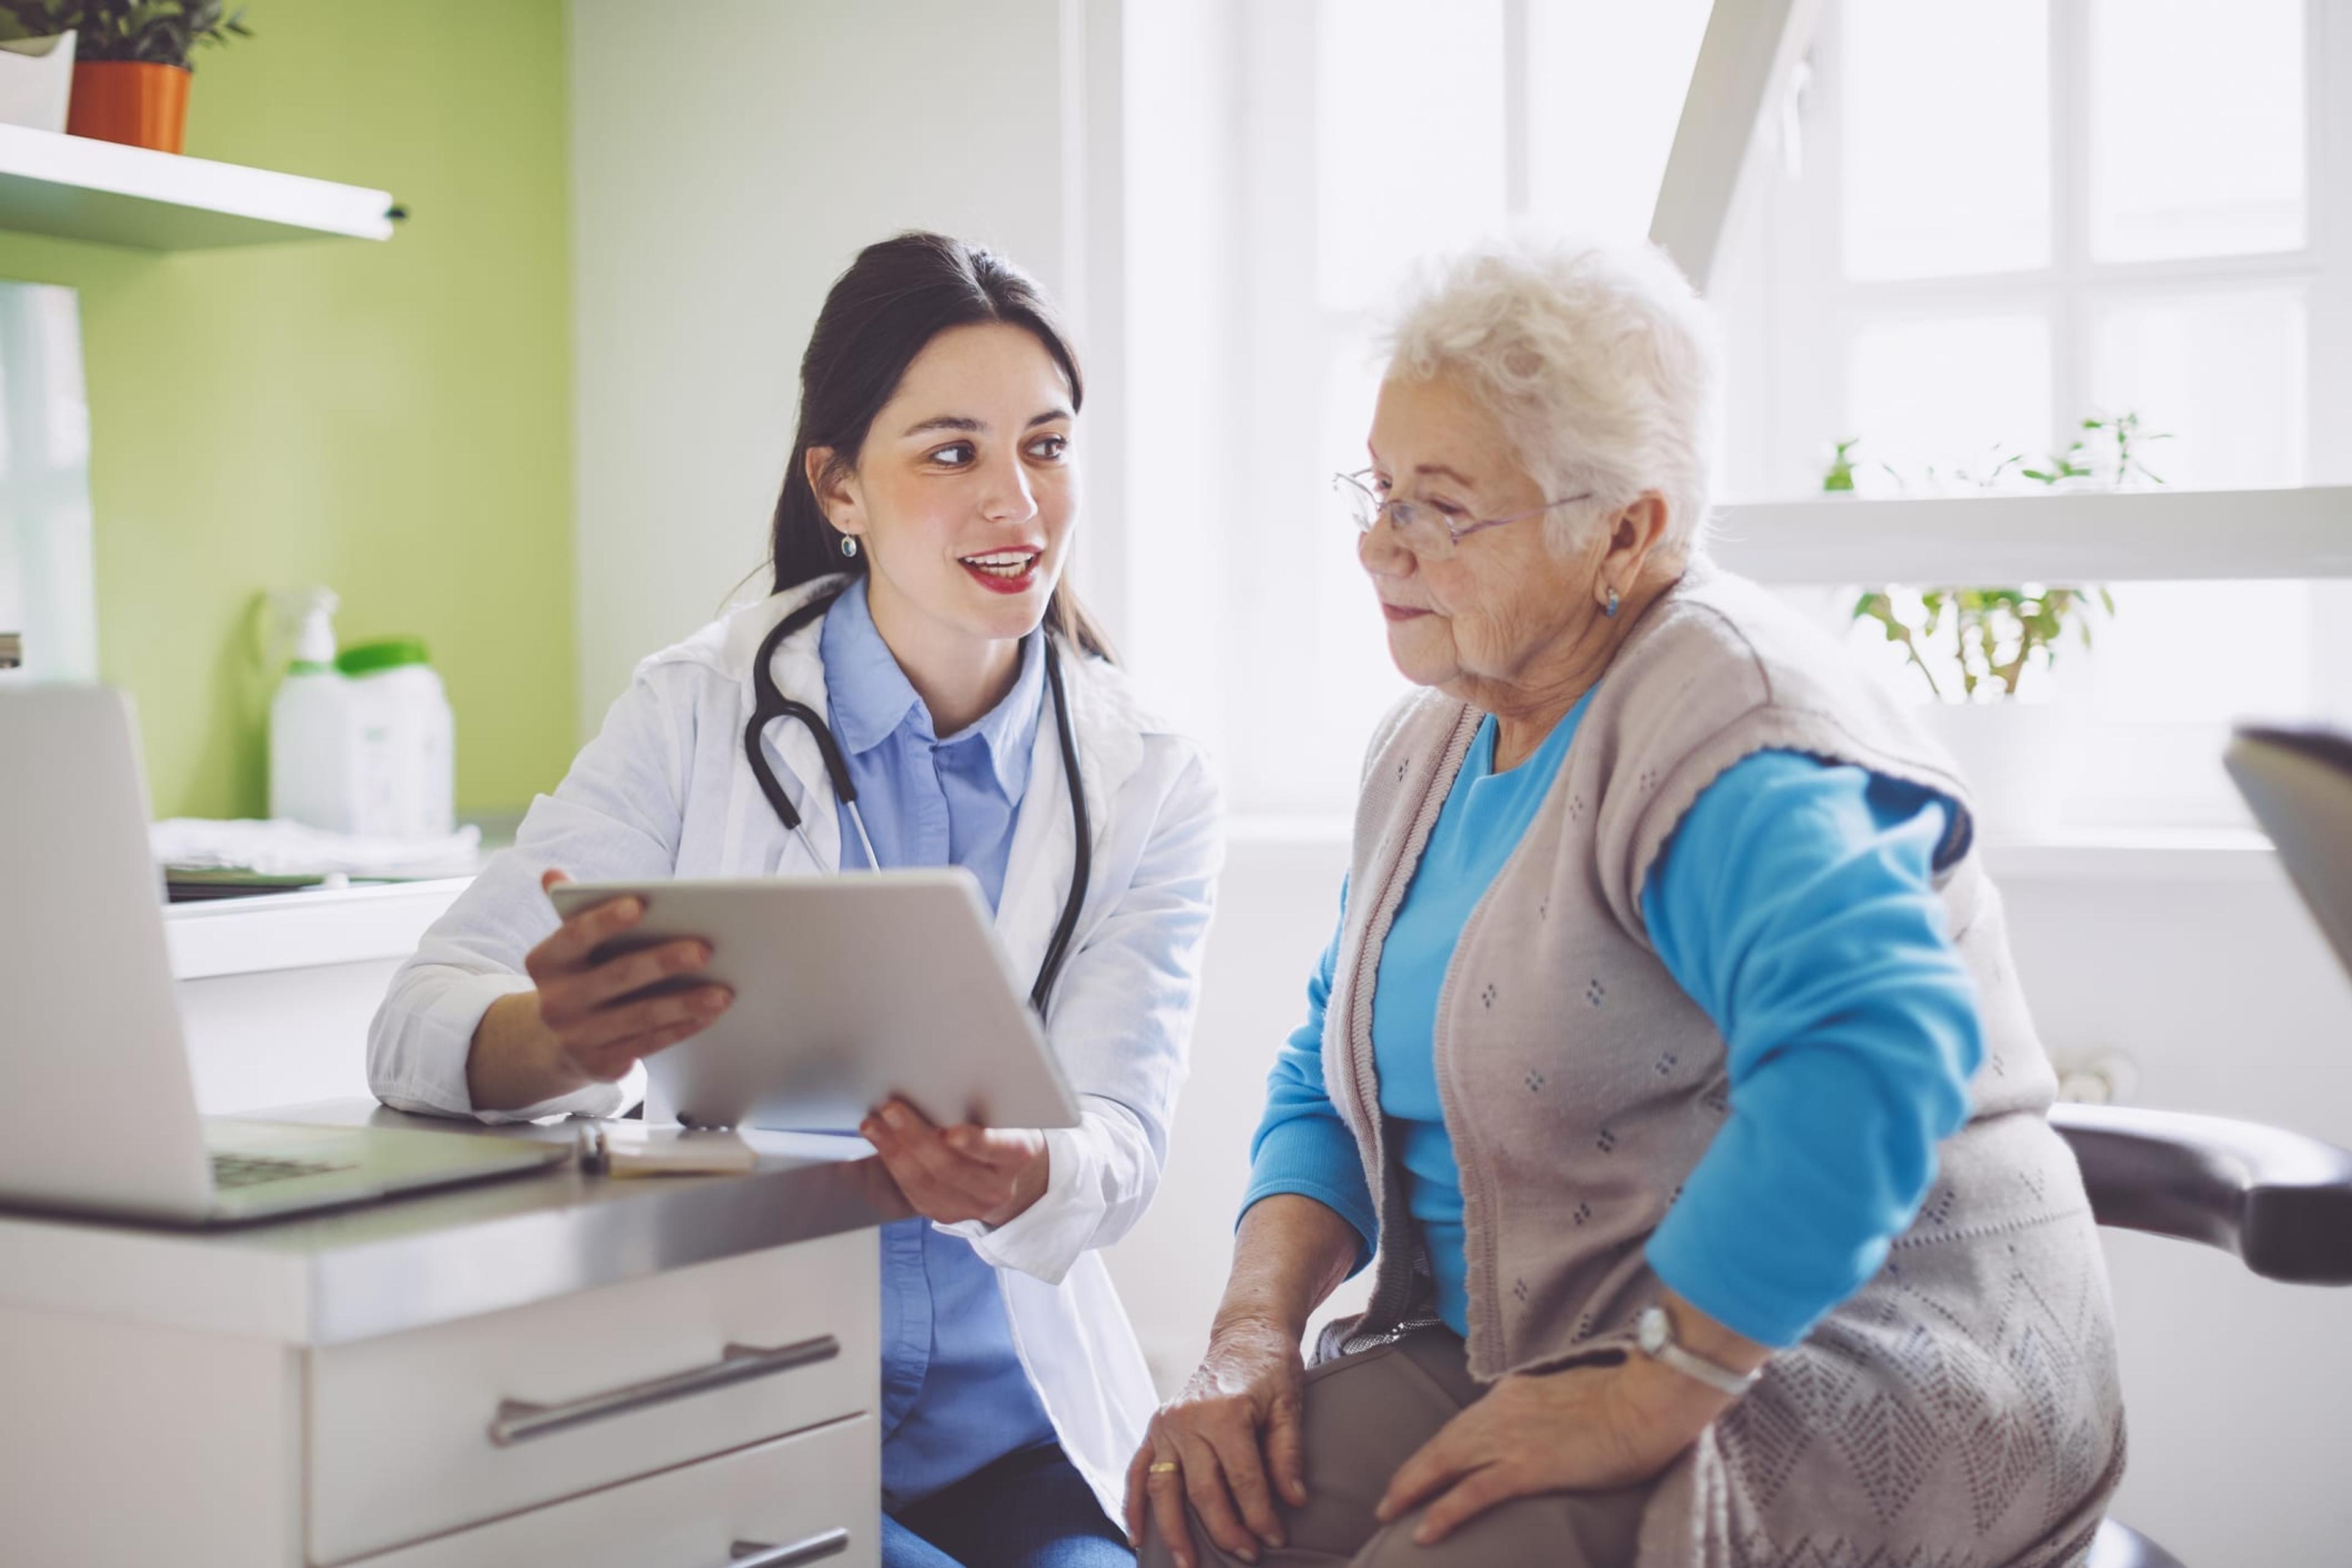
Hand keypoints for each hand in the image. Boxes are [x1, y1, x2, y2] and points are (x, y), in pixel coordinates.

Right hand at [523, 868, 732, 1084]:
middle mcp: (556, 1002)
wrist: (552, 1042)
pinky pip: (649, 1043)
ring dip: (684, 1003)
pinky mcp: (601, 1064)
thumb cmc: (578, 978)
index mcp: (546, 963)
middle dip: (663, 962)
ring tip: (722, 990)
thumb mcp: (567, 948)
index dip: (605, 920)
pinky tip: (709, 1013)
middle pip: (617, 977)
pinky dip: (682, 1027)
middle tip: (704, 949)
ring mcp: (578, 1036)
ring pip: (639, 1016)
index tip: (640, 904)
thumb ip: (572, 910)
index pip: (575, 936)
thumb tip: (553, 875)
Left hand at [857, 1098, 1048, 1226]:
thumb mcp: (1007, 1112)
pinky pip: (912, 1193)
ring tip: (874, 1124)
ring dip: (894, 1151)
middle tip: (892, 1109)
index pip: (999, 1149)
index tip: (952, 1132)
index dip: (976, 1143)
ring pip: (926, 1183)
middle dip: (916, 1138)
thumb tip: (942, 1080)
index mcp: (1018, 1155)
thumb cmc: (1002, 1127)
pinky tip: (877, 1141)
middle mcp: (997, 1189)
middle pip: (952, 1167)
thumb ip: (984, 1103)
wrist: (1008, 1172)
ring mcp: (970, 1207)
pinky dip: (890, 1165)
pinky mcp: (945, 1213)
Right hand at [1125, 1316, 1309, 1567]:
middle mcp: (1187, 1419)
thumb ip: (1288, 1454)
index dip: (1261, 1515)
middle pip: (1203, 1491)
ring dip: (1174, 1531)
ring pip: (1164, 1489)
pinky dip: (1134, 1505)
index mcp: (1224, 1412)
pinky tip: (1137, 1536)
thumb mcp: (1289, 1405)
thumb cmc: (1272, 1369)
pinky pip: (1139, 1472)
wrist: (1245, 1335)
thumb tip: (1295, 1501)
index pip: (1243, 1480)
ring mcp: (1165, 1425)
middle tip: (1248, 1556)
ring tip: (1186, 1565)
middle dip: (1226, 1530)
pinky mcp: (1155, 1428)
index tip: (1276, 1540)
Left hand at [1374, 1339, 1740, 1545]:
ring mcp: (1511, 1439)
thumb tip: (1538, 1427)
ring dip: (1413, 1490)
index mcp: (1513, 1394)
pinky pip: (1473, 1494)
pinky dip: (1444, 1512)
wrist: (1646, 1401)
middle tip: (1387, 1499)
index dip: (1437, 1449)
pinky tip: (1424, 1531)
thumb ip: (1542, 1410)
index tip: (1420, 1467)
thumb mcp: (1568, 1397)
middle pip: (1442, 1444)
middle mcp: (1501, 1411)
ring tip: (1389, 1512)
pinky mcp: (1527, 1468)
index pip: (1462, 1425)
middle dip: (1411, 1472)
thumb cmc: (1622, 1400)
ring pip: (1445, 1466)